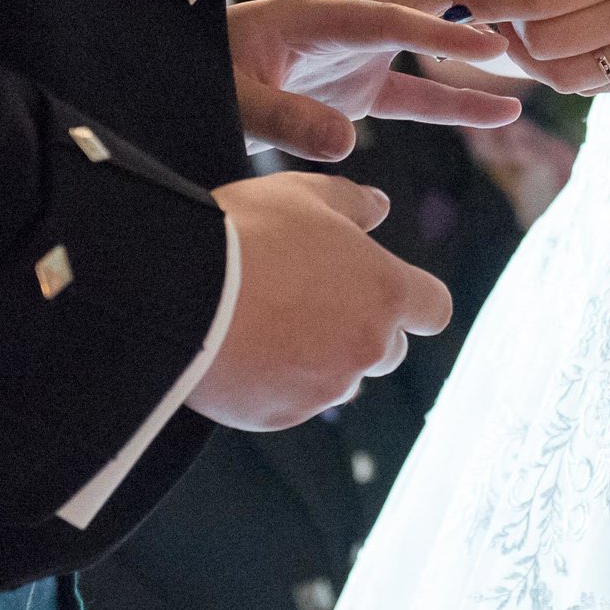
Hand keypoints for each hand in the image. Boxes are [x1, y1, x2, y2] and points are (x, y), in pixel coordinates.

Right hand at [187, 171, 454, 430]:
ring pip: (339, 379)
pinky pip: (291, 402)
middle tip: (308, 299)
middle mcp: (367, 347)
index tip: (381, 287)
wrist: (175, 291)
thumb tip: (380, 207)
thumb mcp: (302, 194)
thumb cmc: (246, 232)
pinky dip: (275, 382)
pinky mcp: (281, 415)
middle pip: (388, 350)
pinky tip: (240, 348)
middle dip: (361, 329)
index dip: (412, 300)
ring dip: (319, 358)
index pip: (433, 309)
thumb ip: (351, 202)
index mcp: (385, 291)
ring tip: (266, 321)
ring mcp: (325, 388)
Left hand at [229, 0, 559, 159]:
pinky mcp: (354, 85)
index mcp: (311, 17)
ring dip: (485, 33)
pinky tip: (506, 111)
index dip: (438, 31)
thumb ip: (285, 120)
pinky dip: (457, 100)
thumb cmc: (196, 84)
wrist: (171, 84)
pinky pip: (415, 94)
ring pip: (431, 38)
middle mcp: (341, 24)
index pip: (387, 19)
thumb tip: (346, 141)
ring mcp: (353, 53)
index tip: (489, 45)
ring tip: (544, 22)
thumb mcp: (232, 104)